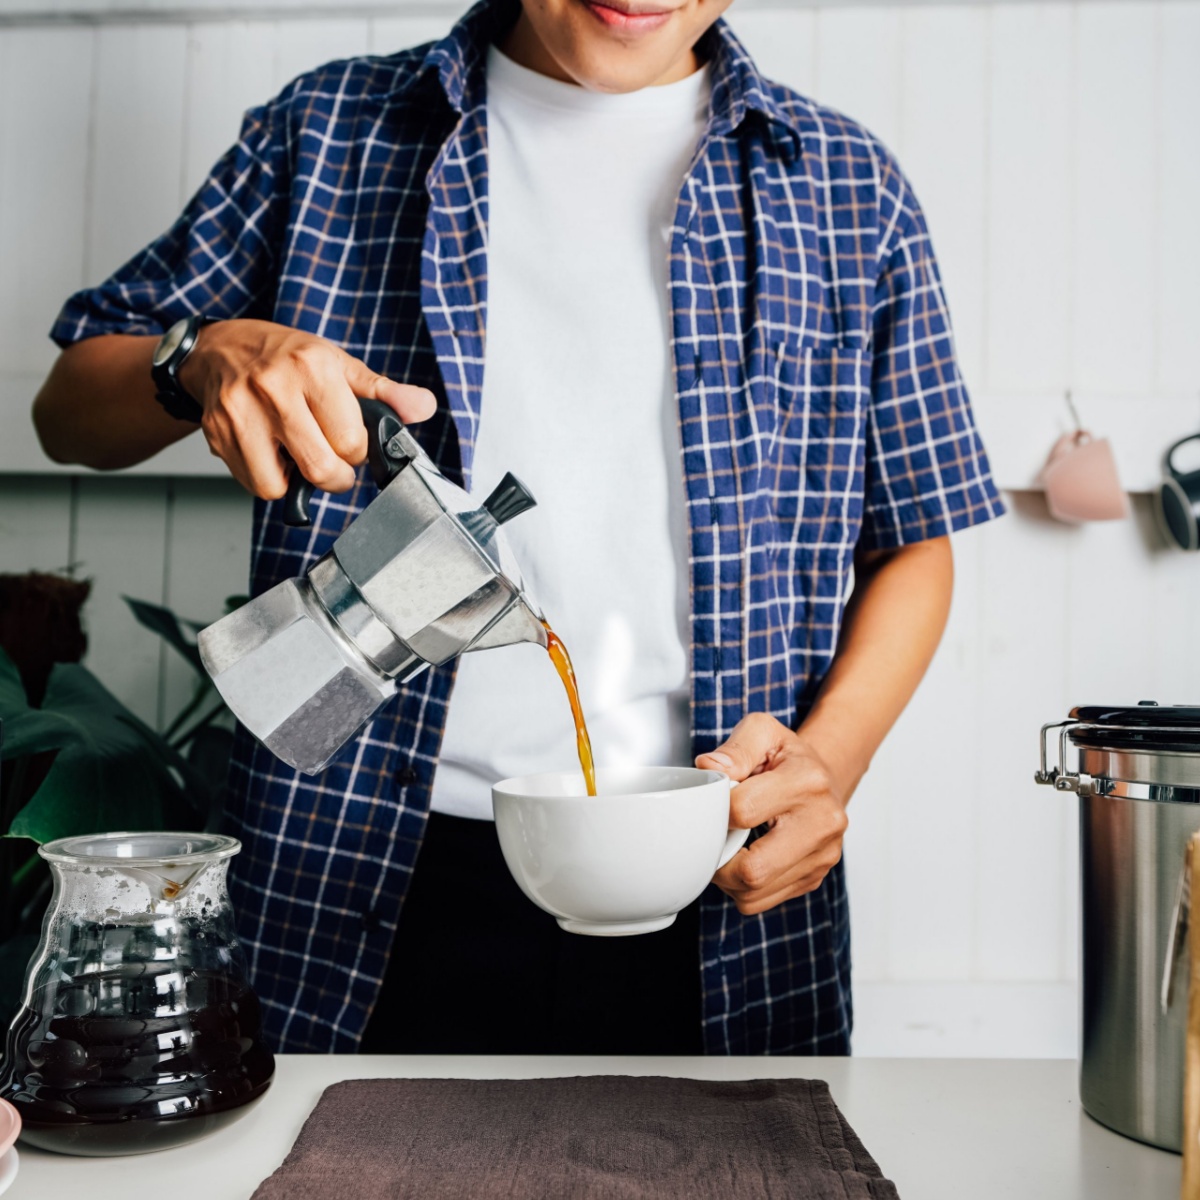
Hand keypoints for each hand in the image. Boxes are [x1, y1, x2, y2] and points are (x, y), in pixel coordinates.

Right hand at [178, 319, 436, 498]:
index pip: (351, 442)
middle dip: (333, 476)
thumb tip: (424, 407)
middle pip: (319, 468)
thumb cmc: (285, 357)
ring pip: (278, 485)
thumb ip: (384, 393)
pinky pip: (252, 483)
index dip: (355, 451)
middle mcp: (274, 387)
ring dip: (294, 481)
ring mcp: (240, 412)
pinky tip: (269, 452)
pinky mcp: (217, 433)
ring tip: (295, 454)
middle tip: (330, 460)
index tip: (349, 442)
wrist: (220, 349)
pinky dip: (266, 478)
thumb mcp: (339, 364)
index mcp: (313, 367)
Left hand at [697, 713, 849, 915]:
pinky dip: (742, 888)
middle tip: (712, 837)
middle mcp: (823, 823)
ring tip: (728, 846)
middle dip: (719, 858)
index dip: (716, 809)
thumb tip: (709, 768)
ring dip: (727, 878)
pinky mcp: (814, 878)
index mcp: (808, 781)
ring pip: (754, 893)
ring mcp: (822, 857)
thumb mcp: (761, 732)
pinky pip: (762, 901)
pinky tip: (743, 859)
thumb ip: (735, 748)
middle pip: (753, 870)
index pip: (742, 811)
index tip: (716, 801)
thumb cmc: (786, 757)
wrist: (824, 777)